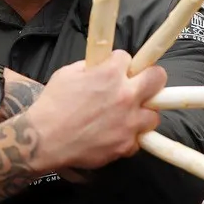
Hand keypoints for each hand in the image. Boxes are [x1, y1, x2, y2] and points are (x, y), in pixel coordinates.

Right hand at [28, 50, 165, 170]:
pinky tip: (114, 134)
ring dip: (142, 112)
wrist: (45, 138)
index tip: (115, 69)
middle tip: (141, 84)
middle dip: (150, 78)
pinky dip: (128, 137)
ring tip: (127, 115)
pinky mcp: (126, 145)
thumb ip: (91, 66)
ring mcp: (129, 122)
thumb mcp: (68, 73)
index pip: (128, 58)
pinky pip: (138, 139)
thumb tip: (102, 65)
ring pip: (154, 115)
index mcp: (110, 74)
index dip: (120, 63)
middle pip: (158, 78)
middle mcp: (126, 96)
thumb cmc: (53, 104)